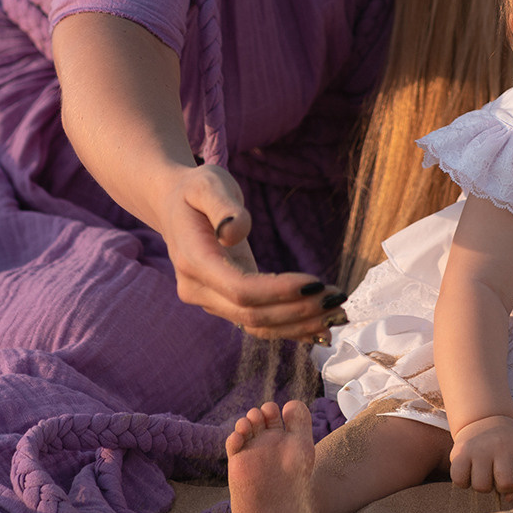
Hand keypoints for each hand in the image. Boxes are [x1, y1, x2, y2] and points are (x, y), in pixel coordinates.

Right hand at [152, 161, 337, 339]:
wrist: (174, 205)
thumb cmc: (195, 190)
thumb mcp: (207, 183)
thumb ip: (223, 205)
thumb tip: (235, 231)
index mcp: (193, 261)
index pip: (240, 288)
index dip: (279, 291)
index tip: (315, 282)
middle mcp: (197, 289)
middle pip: (251, 313)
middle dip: (297, 310)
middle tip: (338, 299)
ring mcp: (210, 300)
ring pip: (256, 325)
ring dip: (298, 324)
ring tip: (337, 313)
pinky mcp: (225, 302)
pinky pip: (258, 323)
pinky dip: (290, 328)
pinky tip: (321, 327)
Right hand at [448, 414, 512, 501]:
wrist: (483, 419)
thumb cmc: (506, 445)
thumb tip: (508, 498)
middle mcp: (501, 444)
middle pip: (506, 483)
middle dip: (502, 487)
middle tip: (498, 476)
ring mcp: (480, 448)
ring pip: (482, 486)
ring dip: (483, 486)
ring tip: (484, 473)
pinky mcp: (460, 452)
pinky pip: (460, 480)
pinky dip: (463, 482)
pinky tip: (469, 471)